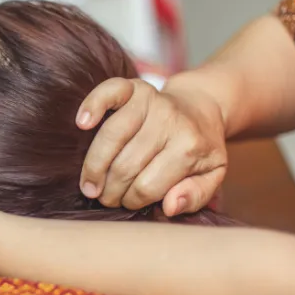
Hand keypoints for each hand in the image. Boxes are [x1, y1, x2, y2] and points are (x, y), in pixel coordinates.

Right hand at [76, 77, 226, 215]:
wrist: (201, 109)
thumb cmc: (200, 148)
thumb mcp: (212, 176)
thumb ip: (195, 196)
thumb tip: (170, 207)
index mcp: (190, 147)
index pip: (147, 186)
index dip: (132, 202)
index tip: (129, 204)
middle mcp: (170, 121)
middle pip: (125, 166)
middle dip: (110, 191)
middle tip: (106, 198)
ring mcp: (152, 101)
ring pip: (111, 138)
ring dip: (93, 167)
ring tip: (90, 185)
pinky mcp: (135, 87)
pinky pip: (109, 92)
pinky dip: (93, 105)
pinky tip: (83, 123)